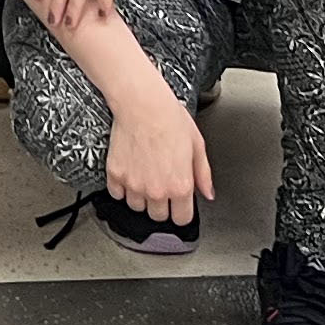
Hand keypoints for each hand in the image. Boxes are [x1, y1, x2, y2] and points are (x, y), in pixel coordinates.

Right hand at [104, 89, 214, 227]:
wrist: (142, 104)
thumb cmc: (170, 119)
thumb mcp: (197, 145)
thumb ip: (203, 174)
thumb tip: (207, 193)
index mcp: (180, 186)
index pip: (181, 219)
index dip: (181, 212)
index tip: (179, 205)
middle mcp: (157, 190)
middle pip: (158, 217)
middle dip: (162, 206)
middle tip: (162, 187)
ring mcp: (134, 184)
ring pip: (137, 207)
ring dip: (141, 198)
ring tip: (145, 178)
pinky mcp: (116, 175)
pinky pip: (117, 194)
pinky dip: (122, 188)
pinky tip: (130, 174)